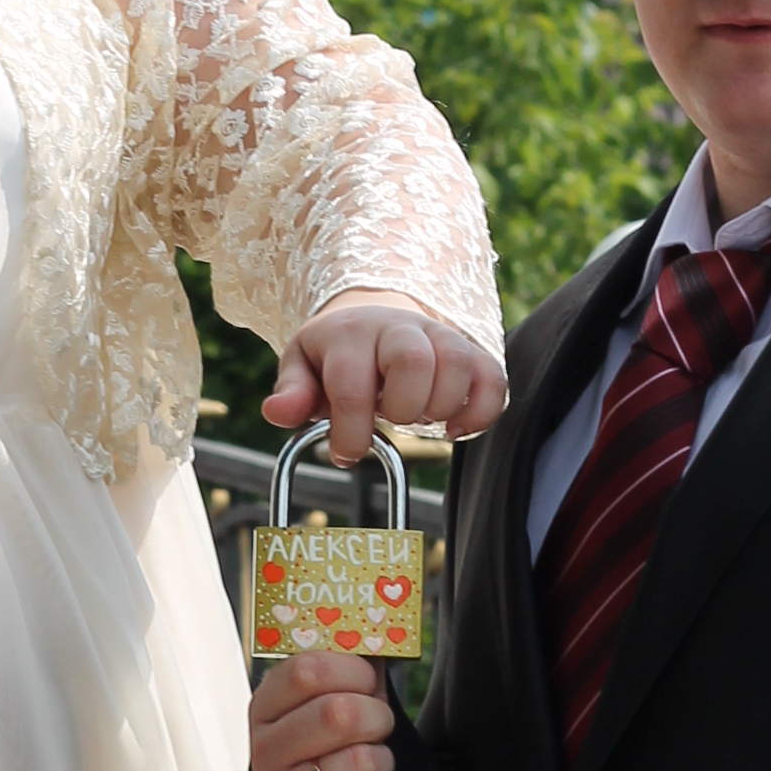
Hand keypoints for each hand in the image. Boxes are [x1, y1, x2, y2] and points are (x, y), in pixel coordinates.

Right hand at [250, 646, 396, 770]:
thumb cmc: (329, 758)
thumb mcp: (332, 708)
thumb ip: (354, 670)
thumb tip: (383, 628)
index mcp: (264, 709)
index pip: (306, 670)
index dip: (351, 672)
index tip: (367, 684)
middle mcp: (263, 753)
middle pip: (339, 714)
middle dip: (377, 719)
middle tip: (376, 730)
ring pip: (361, 762)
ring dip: (382, 765)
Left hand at [266, 287, 504, 468]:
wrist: (376, 318)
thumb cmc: (336, 354)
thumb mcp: (304, 367)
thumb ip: (292, 391)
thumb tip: (277, 412)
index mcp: (351, 333)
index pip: (352, 382)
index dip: (350, 429)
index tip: (346, 452)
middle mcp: (399, 327)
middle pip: (413, 360)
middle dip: (401, 407)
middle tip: (389, 420)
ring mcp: (441, 336)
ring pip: (458, 363)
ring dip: (440, 407)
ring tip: (420, 421)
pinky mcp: (474, 353)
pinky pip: (493, 378)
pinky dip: (480, 413)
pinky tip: (454, 429)